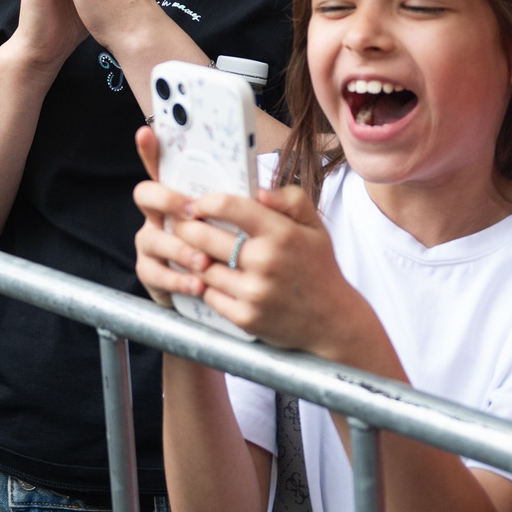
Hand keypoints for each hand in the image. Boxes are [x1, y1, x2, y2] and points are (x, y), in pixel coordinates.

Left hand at [133, 129, 379, 357]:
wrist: (333, 321)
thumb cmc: (319, 267)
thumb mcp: (314, 227)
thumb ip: (290, 199)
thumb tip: (258, 190)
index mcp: (281, 233)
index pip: (229, 206)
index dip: (204, 202)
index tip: (196, 203)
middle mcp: (266, 262)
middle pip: (203, 237)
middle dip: (186, 228)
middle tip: (179, 223)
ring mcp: (254, 292)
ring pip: (202, 267)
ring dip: (192, 257)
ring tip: (189, 249)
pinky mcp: (245, 318)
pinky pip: (209, 295)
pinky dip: (205, 286)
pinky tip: (208, 278)